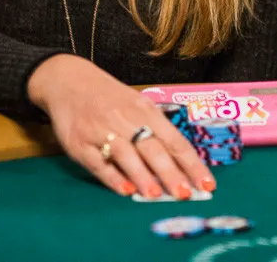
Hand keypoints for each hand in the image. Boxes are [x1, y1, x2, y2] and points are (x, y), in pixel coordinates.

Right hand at [28, 55, 214, 198]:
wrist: (69, 81)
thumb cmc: (111, 99)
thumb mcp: (137, 106)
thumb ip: (156, 132)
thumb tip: (182, 167)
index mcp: (144, 110)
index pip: (174, 140)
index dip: (192, 164)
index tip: (207, 184)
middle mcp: (124, 119)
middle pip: (152, 148)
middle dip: (170, 172)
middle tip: (185, 194)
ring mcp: (100, 130)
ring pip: (125, 154)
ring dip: (142, 175)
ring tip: (155, 195)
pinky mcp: (79, 143)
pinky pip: (98, 163)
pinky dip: (112, 177)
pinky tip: (125, 189)